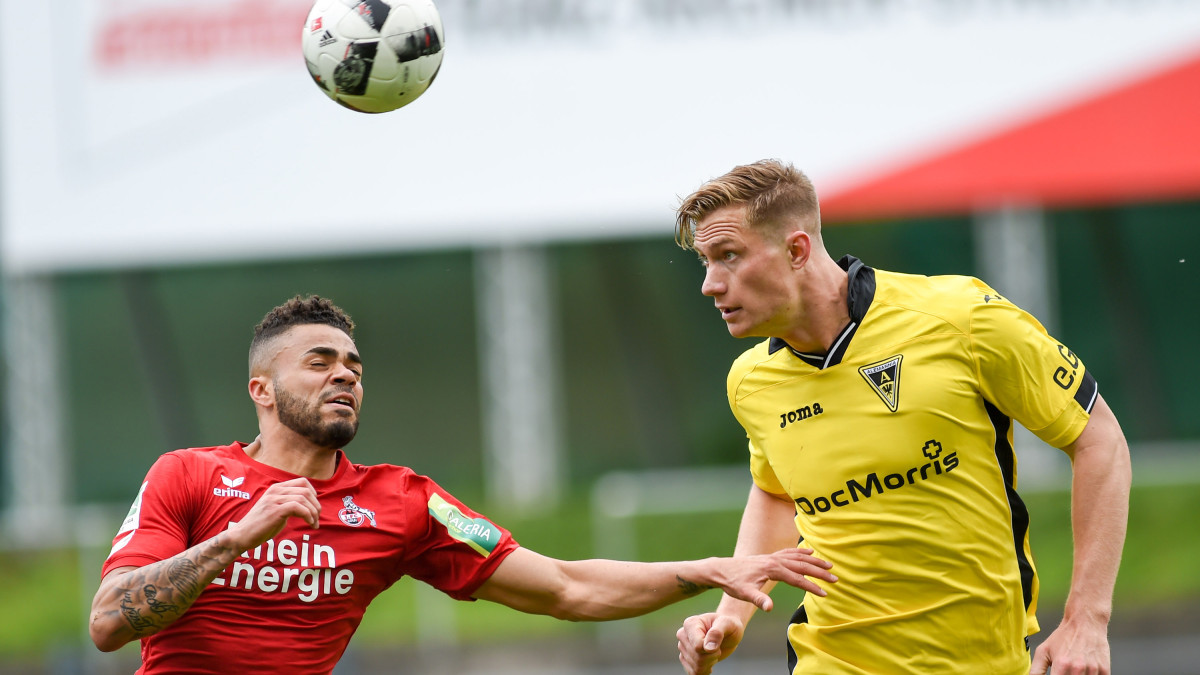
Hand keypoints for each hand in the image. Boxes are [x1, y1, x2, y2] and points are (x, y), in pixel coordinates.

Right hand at [229, 478, 320, 550]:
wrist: (242, 536)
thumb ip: (289, 504)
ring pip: (304, 498)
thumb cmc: (260, 526)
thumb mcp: (276, 509)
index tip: (314, 507)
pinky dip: (308, 515)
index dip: (313, 494)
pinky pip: (298, 507)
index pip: (303, 482)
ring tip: (314, 523)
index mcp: (276, 488)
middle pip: (306, 490)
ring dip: (313, 512)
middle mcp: (275, 491)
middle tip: (317, 518)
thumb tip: (308, 506)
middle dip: (316, 505)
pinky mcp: (275, 510)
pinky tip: (309, 523)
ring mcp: (274, 499)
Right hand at [677, 612, 744, 674]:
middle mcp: (683, 635)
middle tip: (718, 647)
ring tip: (713, 652)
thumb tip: (708, 648)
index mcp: (690, 624)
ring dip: (710, 663)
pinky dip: (705, 670)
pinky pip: (694, 673)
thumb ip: (717, 633)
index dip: (712, 649)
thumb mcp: (727, 624)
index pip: (697, 646)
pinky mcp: (685, 659)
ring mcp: (683, 648)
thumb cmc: (727, 625)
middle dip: (713, 656)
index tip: (719, 641)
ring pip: (696, 667)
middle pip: (697, 658)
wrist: (727, 631)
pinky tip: (709, 662)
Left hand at [715, 547, 836, 610]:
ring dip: (814, 561)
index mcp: (772, 569)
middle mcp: (775, 560)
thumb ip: (758, 600)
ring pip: (798, 557)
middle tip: (835, 579)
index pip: (797, 579)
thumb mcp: (744, 593)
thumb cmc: (733, 583)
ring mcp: (772, 557)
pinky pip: (789, 553)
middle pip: (802, 566)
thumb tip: (770, 608)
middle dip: (819, 572)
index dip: (812, 587)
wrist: (721, 569)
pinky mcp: (769, 557)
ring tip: (828, 565)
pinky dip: (801, 552)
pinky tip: (809, 552)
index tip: (825, 593)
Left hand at [1029, 616, 1110, 674]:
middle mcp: (1077, 668)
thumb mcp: (1044, 651)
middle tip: (1065, 671)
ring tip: (1075, 668)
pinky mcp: (1105, 670)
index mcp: (1061, 664)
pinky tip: (1085, 670)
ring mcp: (1093, 670)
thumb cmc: (1064, 636)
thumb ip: (1036, 670)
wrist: (1085, 622)